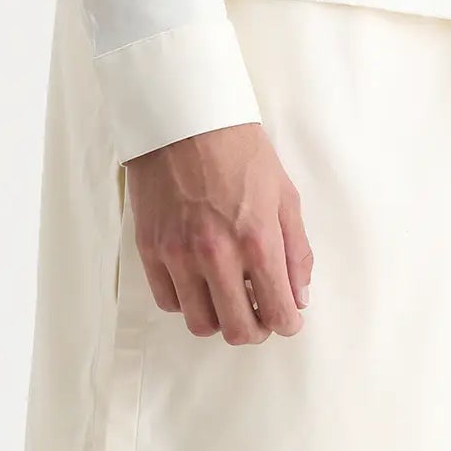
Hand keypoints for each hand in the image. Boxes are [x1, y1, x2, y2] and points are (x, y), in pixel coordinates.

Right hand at [125, 121, 313, 344]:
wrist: (186, 120)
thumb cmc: (241, 152)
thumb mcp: (285, 194)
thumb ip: (297, 251)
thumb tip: (300, 297)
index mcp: (257, 240)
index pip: (278, 312)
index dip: (288, 324)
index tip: (287, 318)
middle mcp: (217, 254)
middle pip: (237, 330)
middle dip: (255, 330)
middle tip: (259, 315)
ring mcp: (179, 254)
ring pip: (199, 323)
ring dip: (219, 319)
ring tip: (227, 298)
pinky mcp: (150, 249)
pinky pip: (168, 301)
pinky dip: (187, 301)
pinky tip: (199, 281)